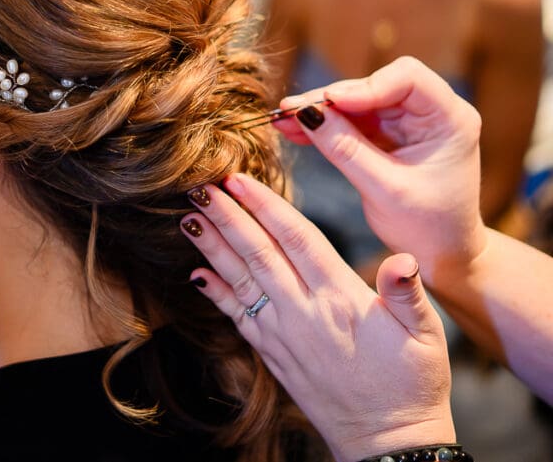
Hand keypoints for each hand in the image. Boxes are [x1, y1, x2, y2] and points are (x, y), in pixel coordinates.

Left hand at [182, 174, 453, 461]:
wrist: (388, 444)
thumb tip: (402, 257)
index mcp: (341, 298)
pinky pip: (238, 317)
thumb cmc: (412, 384)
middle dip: (227, 217)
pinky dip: (215, 294)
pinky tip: (196, 274)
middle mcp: (304, 312)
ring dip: (212, 247)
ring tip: (189, 217)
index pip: (297, 239)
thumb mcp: (426, 336)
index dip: (266, 206)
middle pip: (258, 253)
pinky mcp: (273, 354)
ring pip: (241, 280)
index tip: (239, 181)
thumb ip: (407, 293)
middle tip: (198, 188)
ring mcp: (283, 334)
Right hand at [274, 56, 486, 282]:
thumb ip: (346, 149)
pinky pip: (350, 120)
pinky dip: (324, 125)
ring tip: (283, 120)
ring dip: (319, 111)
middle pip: (373, 86)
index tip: (328, 103)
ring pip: (355, 101)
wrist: (443, 254)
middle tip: (290, 110)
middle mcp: (431, 112)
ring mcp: (407, 122)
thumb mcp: (384, 189)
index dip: (364, 86)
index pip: (406, 78)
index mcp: (449, 119)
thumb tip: (306, 113)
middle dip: (330, 99)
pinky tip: (294, 129)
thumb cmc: (428, 227)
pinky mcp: (387, 134)